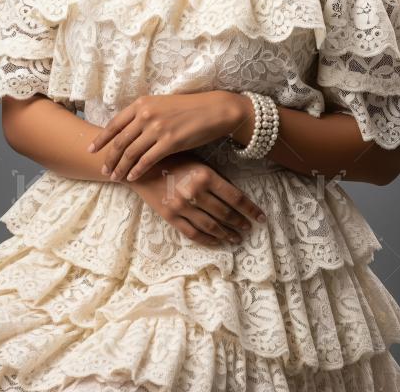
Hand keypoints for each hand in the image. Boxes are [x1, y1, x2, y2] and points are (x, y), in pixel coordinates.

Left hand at [86, 90, 236, 181]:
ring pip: (131, 153)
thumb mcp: (161, 105)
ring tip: (115, 177)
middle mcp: (146, 114)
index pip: (114, 123)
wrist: (213, 110)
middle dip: (109, 158)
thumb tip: (127, 130)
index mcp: (142, 103)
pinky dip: (137, 170)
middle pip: (120, 141)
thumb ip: (143, 114)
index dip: (101, 139)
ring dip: (120, 167)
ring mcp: (158, 128)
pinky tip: (132, 177)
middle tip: (103, 169)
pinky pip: (147, 160)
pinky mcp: (170, 142)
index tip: (91, 149)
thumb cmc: (188, 108)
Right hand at [128, 150, 266, 246]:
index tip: (260, 217)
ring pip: (211, 226)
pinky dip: (207, 239)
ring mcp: (182, 207)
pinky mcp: (170, 217)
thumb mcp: (196, 160)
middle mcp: (195, 192)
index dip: (250, 209)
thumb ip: (214, 176)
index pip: (235, 197)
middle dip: (240, 222)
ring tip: (237, 238)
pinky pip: (193, 233)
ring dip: (227, 234)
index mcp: (205, 175)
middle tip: (249, 228)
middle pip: (225, 213)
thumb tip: (235, 194)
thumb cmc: (171, 158)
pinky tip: (217, 241)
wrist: (139, 166)